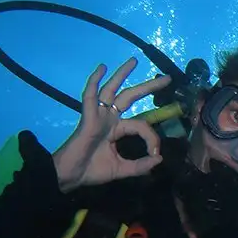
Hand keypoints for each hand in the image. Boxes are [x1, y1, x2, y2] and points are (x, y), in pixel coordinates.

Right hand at [52, 58, 170, 192]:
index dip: (152, 138)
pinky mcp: (88, 117)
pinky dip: (94, 81)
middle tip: (167, 77)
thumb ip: (141, 166)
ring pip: (112, 90)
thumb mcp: (123, 169)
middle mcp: (109, 119)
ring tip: (135, 60)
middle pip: (131, 97)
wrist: (70, 176)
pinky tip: (102, 68)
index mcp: (118, 129)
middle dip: (149, 87)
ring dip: (123, 74)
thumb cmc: (92, 171)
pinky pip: (90, 96)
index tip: (156, 154)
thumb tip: (160, 159)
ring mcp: (98, 116)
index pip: (142, 124)